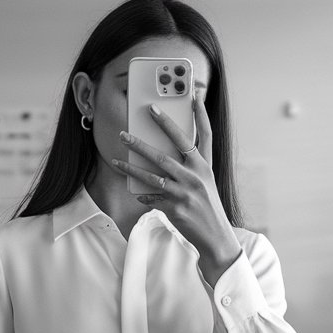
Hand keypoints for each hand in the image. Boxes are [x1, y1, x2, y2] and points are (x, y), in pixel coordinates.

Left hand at [112, 91, 241, 285]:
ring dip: (132, 165)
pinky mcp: (176, 207)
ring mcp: (186, 191)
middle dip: (146, 137)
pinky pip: (152, 197)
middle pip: (169, 150)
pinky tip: (136, 192)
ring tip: (117, 157)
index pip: (205, 134)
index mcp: (206, 165)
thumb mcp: (204, 182)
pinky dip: (143, 194)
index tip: (193, 95)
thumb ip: (189, 166)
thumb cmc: (207, 206)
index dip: (201, 114)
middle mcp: (197, 175)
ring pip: (153, 173)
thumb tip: (161, 154)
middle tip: (128, 128)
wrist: (215, 236)